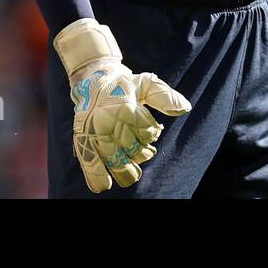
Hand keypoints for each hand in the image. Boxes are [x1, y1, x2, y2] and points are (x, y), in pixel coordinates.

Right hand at [54, 18, 191, 192]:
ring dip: (124, 169)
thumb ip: (165, 97)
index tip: (155, 131)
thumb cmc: (126, 85)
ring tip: (133, 176)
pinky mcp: (82, 138)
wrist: (94, 80)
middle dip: (142, 153)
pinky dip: (96, 175)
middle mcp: (108, 120)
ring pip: (113, 158)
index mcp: (125, 106)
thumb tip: (185, 108)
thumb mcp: (147, 84)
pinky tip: (103, 186)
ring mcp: (94, 131)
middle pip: (131, 147)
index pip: (145, 130)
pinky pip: (88, 160)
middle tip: (147, 152)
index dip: (153, 133)